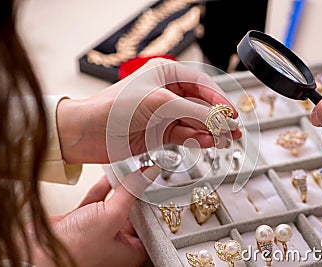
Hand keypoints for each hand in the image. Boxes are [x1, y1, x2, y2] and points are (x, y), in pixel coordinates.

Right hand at [23, 165, 160, 266]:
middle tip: (144, 174)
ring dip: (120, 188)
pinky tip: (109, 176)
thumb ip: (130, 193)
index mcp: (129, 251)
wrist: (36, 251)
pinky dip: (102, 188)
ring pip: (113, 206)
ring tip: (128, 170)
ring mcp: (97, 232)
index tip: (157, 185)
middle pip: (133, 214)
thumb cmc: (75, 250)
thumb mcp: (111, 217)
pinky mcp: (80, 222)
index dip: (153, 206)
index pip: (150, 226)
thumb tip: (147, 174)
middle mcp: (115, 243)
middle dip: (136, 194)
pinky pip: (96, 202)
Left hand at [57, 58, 240, 163]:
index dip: (218, 99)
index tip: (231, 113)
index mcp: (165, 73)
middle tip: (233, 129)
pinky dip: (198, 139)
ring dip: (211, 130)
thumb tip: (219, 119)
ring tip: (225, 139)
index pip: (201, 84)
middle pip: (201, 104)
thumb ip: (193, 112)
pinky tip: (209, 142)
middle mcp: (166, 92)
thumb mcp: (160, 103)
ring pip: (195, 121)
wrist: (87, 133)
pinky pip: (186, 134)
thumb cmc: (113, 108)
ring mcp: (164, 114)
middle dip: (218, 117)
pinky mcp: (160, 133)